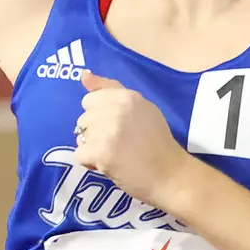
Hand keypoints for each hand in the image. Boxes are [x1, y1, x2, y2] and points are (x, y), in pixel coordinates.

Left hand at [75, 72, 188, 205]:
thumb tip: (83, 74)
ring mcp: (107, 130)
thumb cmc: (158, 143)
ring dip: (92, 148)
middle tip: (118, 144)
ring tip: (114, 155)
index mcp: (126, 96)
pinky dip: (90, 163)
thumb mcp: (141, 108)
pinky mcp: (100, 151)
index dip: (100, 116)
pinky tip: (108, 165)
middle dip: (95, 133)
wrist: (170, 175)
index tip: (117, 127)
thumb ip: (110, 90)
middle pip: (83, 119)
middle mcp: (115, 108)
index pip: (91, 99)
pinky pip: (79, 154)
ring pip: (80, 136)